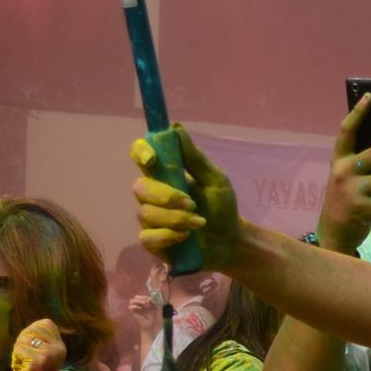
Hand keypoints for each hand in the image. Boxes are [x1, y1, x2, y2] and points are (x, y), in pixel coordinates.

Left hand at [11, 319, 65, 370]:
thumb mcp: (40, 353)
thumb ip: (38, 339)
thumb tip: (35, 324)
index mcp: (60, 346)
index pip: (45, 323)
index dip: (32, 332)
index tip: (32, 349)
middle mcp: (58, 348)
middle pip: (32, 329)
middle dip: (23, 342)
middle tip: (27, 359)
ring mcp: (49, 354)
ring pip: (23, 340)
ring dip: (18, 352)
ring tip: (25, 365)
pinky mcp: (39, 360)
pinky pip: (19, 350)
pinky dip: (16, 359)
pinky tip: (23, 369)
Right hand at [128, 293, 161, 335]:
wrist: (149, 324)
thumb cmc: (151, 316)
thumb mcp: (154, 307)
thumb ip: (153, 302)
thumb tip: (151, 298)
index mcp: (142, 303)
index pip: (140, 296)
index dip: (145, 296)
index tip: (150, 299)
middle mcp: (137, 305)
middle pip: (135, 297)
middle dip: (141, 297)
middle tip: (147, 301)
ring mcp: (134, 308)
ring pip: (131, 301)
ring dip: (138, 300)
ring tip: (144, 303)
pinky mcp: (133, 313)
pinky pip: (130, 307)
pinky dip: (135, 306)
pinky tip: (140, 308)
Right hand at [131, 125, 242, 270]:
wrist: (230, 241)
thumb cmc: (221, 207)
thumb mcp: (215, 180)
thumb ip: (195, 158)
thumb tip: (176, 129)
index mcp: (165, 174)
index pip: (141, 155)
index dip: (140, 152)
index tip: (151, 159)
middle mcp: (152, 194)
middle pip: (140, 187)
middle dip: (166, 196)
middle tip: (192, 204)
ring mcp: (150, 218)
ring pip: (146, 214)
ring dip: (175, 218)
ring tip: (199, 223)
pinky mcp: (152, 242)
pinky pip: (147, 237)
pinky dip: (168, 236)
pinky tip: (186, 237)